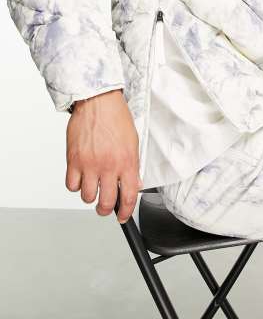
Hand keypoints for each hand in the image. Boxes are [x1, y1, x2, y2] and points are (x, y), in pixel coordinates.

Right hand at [65, 89, 142, 223]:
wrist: (98, 102)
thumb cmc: (116, 118)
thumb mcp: (133, 142)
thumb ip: (133, 165)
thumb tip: (135, 184)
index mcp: (127, 162)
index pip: (129, 196)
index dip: (126, 211)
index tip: (123, 216)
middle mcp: (108, 166)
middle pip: (106, 202)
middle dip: (106, 210)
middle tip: (105, 207)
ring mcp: (89, 164)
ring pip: (87, 197)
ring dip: (90, 196)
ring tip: (93, 187)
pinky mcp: (74, 160)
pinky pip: (72, 185)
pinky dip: (76, 185)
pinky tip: (81, 178)